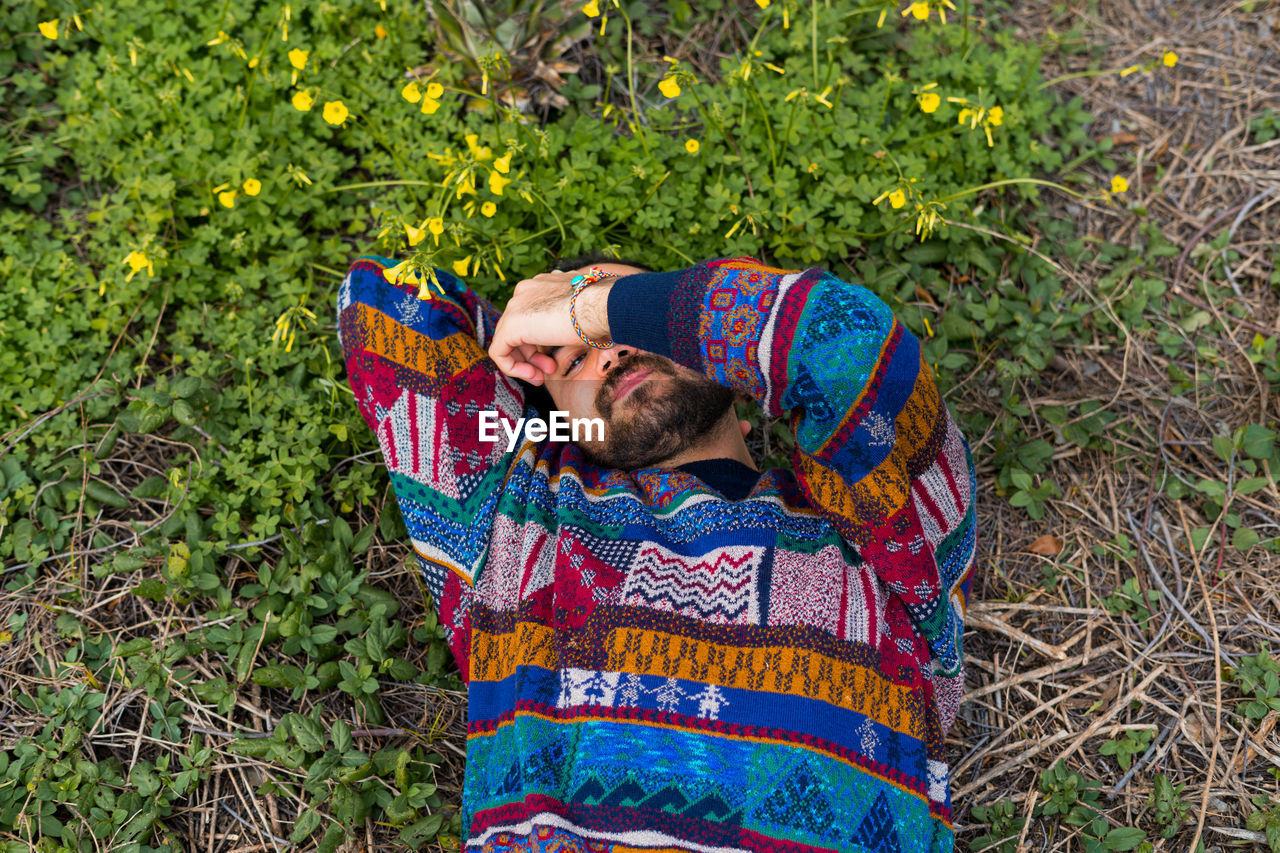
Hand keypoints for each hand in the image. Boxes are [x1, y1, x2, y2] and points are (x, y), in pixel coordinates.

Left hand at [488, 271, 612, 384]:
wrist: (603, 305)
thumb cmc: (603, 310)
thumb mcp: (583, 314)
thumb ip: (570, 320)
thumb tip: (576, 333)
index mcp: (542, 285)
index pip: (532, 317)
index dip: (541, 341)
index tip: (555, 357)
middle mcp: (525, 291)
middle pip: (519, 329)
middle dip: (533, 354)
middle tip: (550, 370)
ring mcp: (515, 306)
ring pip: (507, 341)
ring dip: (525, 363)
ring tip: (543, 377)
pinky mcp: (510, 325)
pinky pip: (499, 352)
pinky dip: (512, 368)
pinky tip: (532, 376)